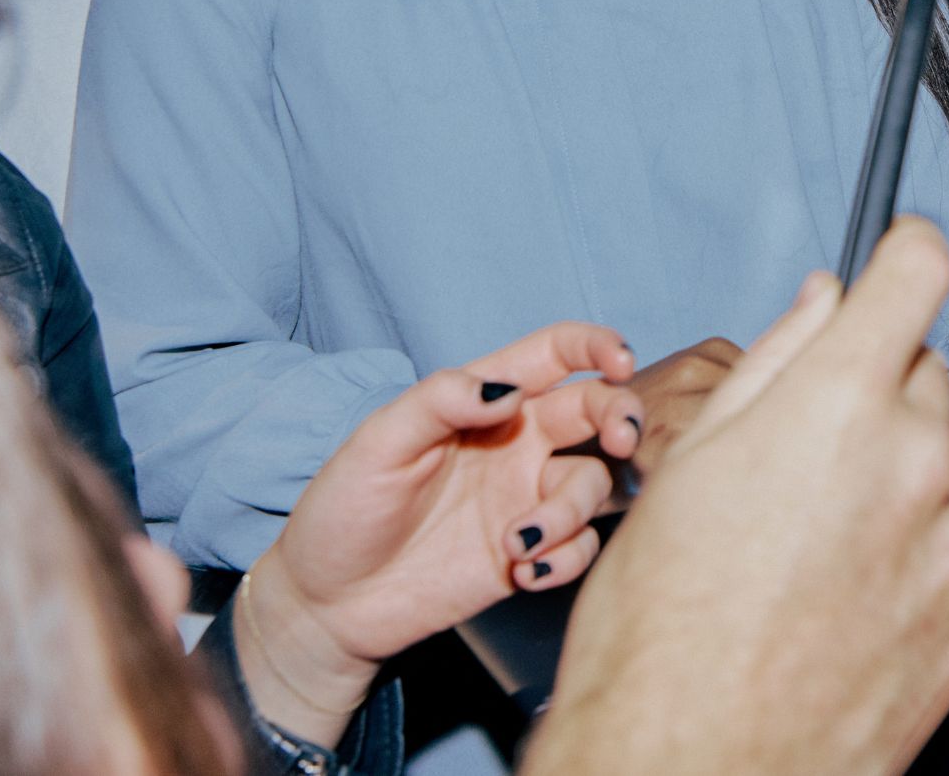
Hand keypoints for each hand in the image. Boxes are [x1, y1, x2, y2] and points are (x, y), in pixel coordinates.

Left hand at [240, 324, 641, 742]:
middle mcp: (516, 442)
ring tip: (519, 544)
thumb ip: (439, 401)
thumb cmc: (344, 510)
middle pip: (595, 410)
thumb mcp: (378, 443)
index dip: (595, 345)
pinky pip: (580, 547)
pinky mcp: (528, 553)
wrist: (326, 604)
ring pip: (591, 483)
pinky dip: (566, 558)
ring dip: (570, 511)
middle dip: (621, 417)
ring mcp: (525, 498)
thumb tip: (508, 391)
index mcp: (483, 401)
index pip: (553, 354)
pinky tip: (523, 573)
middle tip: (621, 441)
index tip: (619, 360)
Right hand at [527, 220, 948, 775]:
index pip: (915, 271)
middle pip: (921, 375)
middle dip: (873, 389)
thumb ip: (776, 360)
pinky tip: (830, 603)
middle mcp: (913, 465)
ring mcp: (948, 550)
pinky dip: (900, 564)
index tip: (894, 255)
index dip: (901, 251)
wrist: (686, 771)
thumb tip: (825, 299)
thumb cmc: (657, 632)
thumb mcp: (687, 463)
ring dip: (885, 484)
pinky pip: (942, 558)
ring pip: (933, 471)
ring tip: (798, 551)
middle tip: (794, 451)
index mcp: (839, 405)